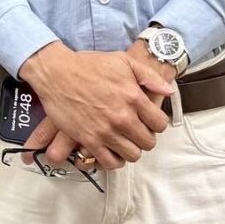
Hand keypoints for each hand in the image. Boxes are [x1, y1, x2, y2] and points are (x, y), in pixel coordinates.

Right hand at [18, 43, 174, 168]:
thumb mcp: (122, 61)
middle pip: (148, 142)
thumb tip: (168, 91)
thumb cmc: (88, 64)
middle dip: (145, 137)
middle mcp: (122, 117)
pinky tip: (112, 149)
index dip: (157, 123)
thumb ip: (149, 76)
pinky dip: (114, 159)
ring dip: (131, 149)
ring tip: (125, 141)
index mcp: (133, 97)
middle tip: (136, 131)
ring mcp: (105, 131)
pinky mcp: (89, 140)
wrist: (56, 72)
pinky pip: (110, 162)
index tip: (148, 121)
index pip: (160, 124)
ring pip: (132, 155)